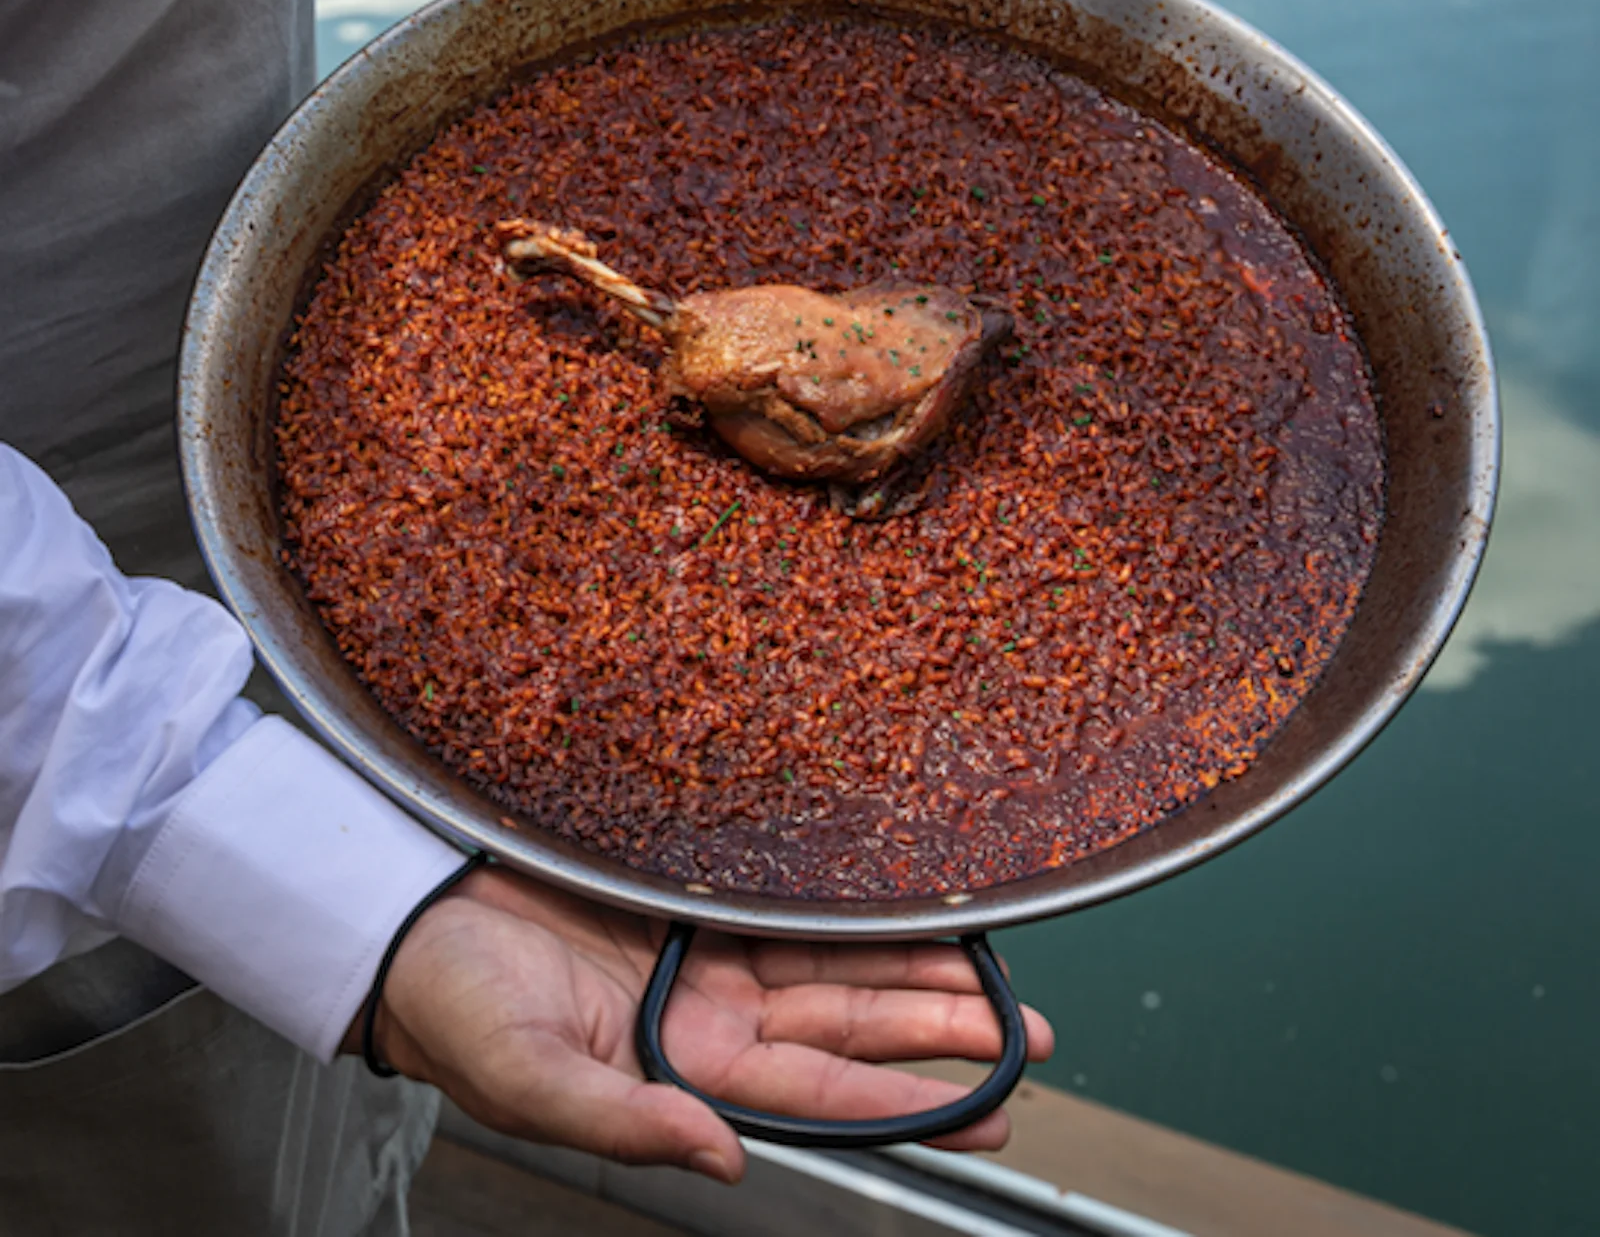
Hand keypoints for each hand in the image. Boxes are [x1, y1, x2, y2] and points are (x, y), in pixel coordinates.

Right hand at [357, 865, 1052, 1184]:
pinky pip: (794, 894)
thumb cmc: (450, 1007)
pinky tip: (909, 901)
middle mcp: (712, 1013)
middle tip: (1032, 1036)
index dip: (908, 1103)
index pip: (821, 1095)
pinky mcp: (694, 885)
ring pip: (837, 961)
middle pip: (850, 1027)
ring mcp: (708, 947)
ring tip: (998, 978)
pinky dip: (855, 902)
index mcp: (682, 1070)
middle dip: (940, 1033)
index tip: (991, 1106)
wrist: (413, 911)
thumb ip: (626, 1125)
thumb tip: (720, 1163)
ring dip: (915, 970)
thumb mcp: (529, 1082)